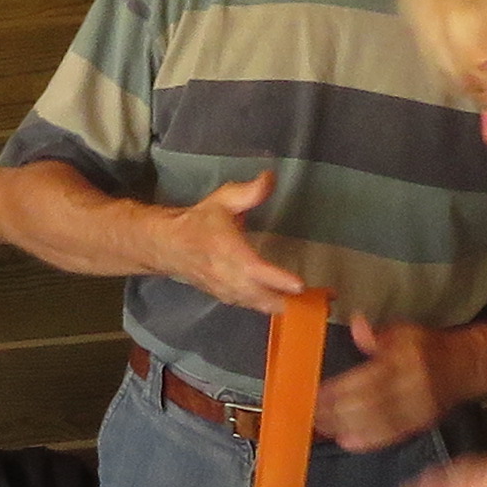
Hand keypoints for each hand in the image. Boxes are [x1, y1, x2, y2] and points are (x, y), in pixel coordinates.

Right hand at [165, 171, 316, 315]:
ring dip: (281, 307)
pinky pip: (249, 306)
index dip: (277, 279)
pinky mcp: (225, 297)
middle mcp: (227, 275)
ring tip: (309, 308)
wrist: (167, 245)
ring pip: (256, 305)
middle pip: (260, 296)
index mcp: (227, 250)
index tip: (300, 284)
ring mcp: (225, 290)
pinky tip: (285, 307)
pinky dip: (267, 308)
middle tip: (319, 303)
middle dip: (287, 301)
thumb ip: (249, 191)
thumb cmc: (198, 222)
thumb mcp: (222, 200)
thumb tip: (271, 178)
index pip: (255, 269)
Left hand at [322, 313, 474, 452]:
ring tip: (325, 430)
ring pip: (379, 421)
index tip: (317, 396)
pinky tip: (349, 442)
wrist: (466, 366)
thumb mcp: (405, 331)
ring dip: (348, 427)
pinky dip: (369, 440)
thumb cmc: (429, 348)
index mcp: (405, 359)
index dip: (340, 390)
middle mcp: (412, 384)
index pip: (367, 377)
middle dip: (338, 412)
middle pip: (370, 403)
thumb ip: (377, 334)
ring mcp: (418, 406)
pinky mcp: (422, 422)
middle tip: (314, 417)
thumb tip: (356, 324)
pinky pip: (393, 434)